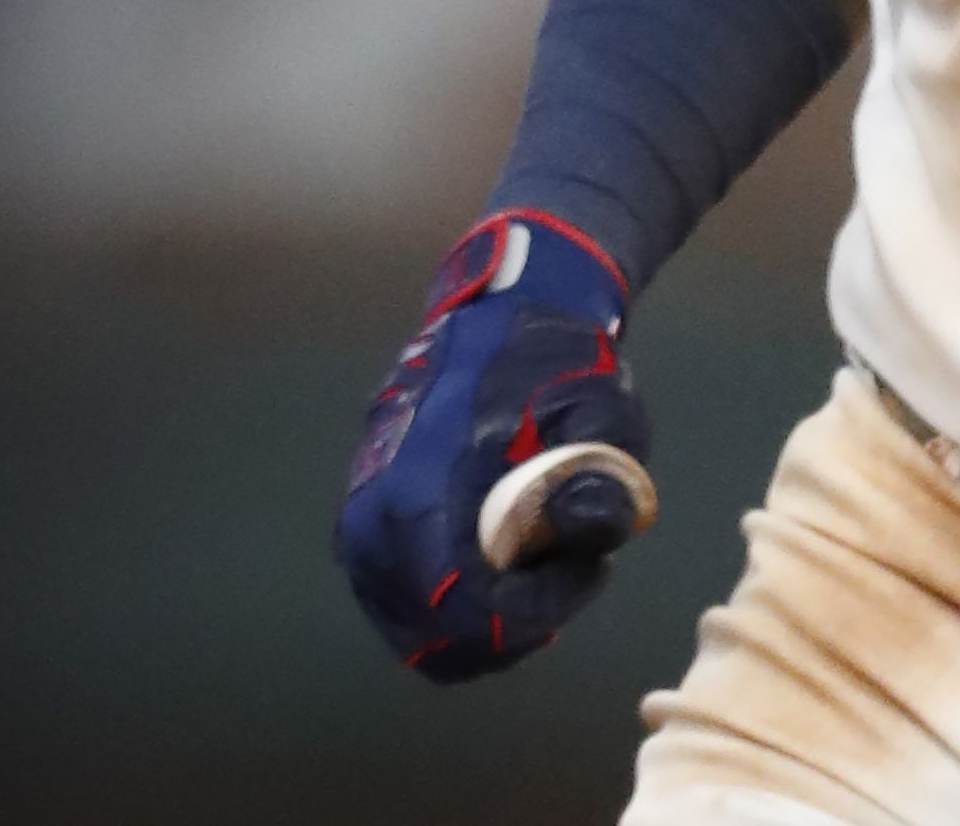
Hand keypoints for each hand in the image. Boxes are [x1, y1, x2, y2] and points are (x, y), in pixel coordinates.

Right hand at [336, 212, 648, 681]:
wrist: (492, 319)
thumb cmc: (550, 363)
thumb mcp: (599, 409)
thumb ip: (599, 476)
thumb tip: (594, 532)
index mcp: (421, 496)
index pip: (466, 612)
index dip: (535, 613)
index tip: (585, 568)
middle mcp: (373, 529)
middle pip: (445, 641)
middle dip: (519, 623)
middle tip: (572, 567)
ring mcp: (359, 537)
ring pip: (425, 636)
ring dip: (492, 620)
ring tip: (546, 558)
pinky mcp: (362, 539)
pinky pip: (410, 613)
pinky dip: (463, 610)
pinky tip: (512, 562)